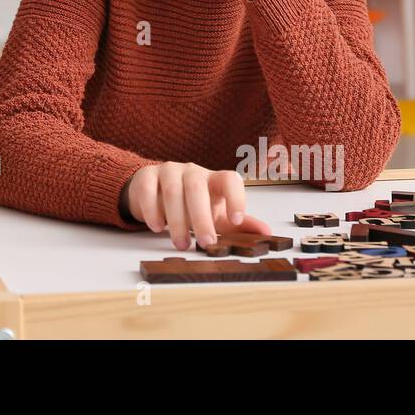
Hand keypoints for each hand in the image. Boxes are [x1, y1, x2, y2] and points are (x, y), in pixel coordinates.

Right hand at [125, 163, 272, 249]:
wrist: (155, 193)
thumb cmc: (191, 205)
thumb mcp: (217, 216)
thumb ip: (240, 224)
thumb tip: (267, 232)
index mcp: (213, 180)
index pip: (229, 179)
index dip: (235, 197)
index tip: (236, 220)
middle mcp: (192, 172)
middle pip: (197, 189)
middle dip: (201, 218)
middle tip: (205, 243)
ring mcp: (169, 171)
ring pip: (173, 191)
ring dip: (177, 220)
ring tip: (180, 243)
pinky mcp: (147, 176)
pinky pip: (148, 190)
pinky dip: (152, 209)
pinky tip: (156, 227)